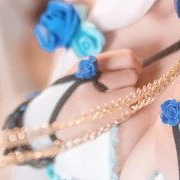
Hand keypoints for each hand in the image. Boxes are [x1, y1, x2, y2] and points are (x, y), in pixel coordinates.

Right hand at [9, 49, 140, 153]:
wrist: (44, 121)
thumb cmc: (64, 96)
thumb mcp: (76, 73)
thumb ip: (101, 66)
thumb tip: (134, 63)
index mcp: (85, 65)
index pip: (125, 57)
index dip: (134, 63)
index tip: (133, 68)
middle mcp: (89, 81)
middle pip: (132, 75)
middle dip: (131, 81)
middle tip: (122, 87)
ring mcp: (94, 102)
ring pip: (132, 93)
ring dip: (129, 97)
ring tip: (117, 100)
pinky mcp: (98, 121)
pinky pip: (126, 110)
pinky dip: (125, 109)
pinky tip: (114, 111)